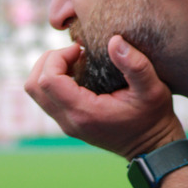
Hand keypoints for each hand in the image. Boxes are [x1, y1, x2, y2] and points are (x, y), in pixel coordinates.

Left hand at [24, 35, 183, 157]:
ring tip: (76, 61)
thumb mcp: (153, 88)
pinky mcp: (69, 122)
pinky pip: (47, 97)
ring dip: (49, 70)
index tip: (81, 49)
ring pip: (36, 93)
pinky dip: (55, 80)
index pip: (47, 80)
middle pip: (33, 86)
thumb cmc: (154, 117)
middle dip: (48, 61)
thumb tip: (114, 40)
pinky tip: (80, 73)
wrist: (151, 147)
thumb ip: (135, 64)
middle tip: (75, 52)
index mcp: (83, 112)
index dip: (58, 57)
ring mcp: (67, 124)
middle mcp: (69, 121)